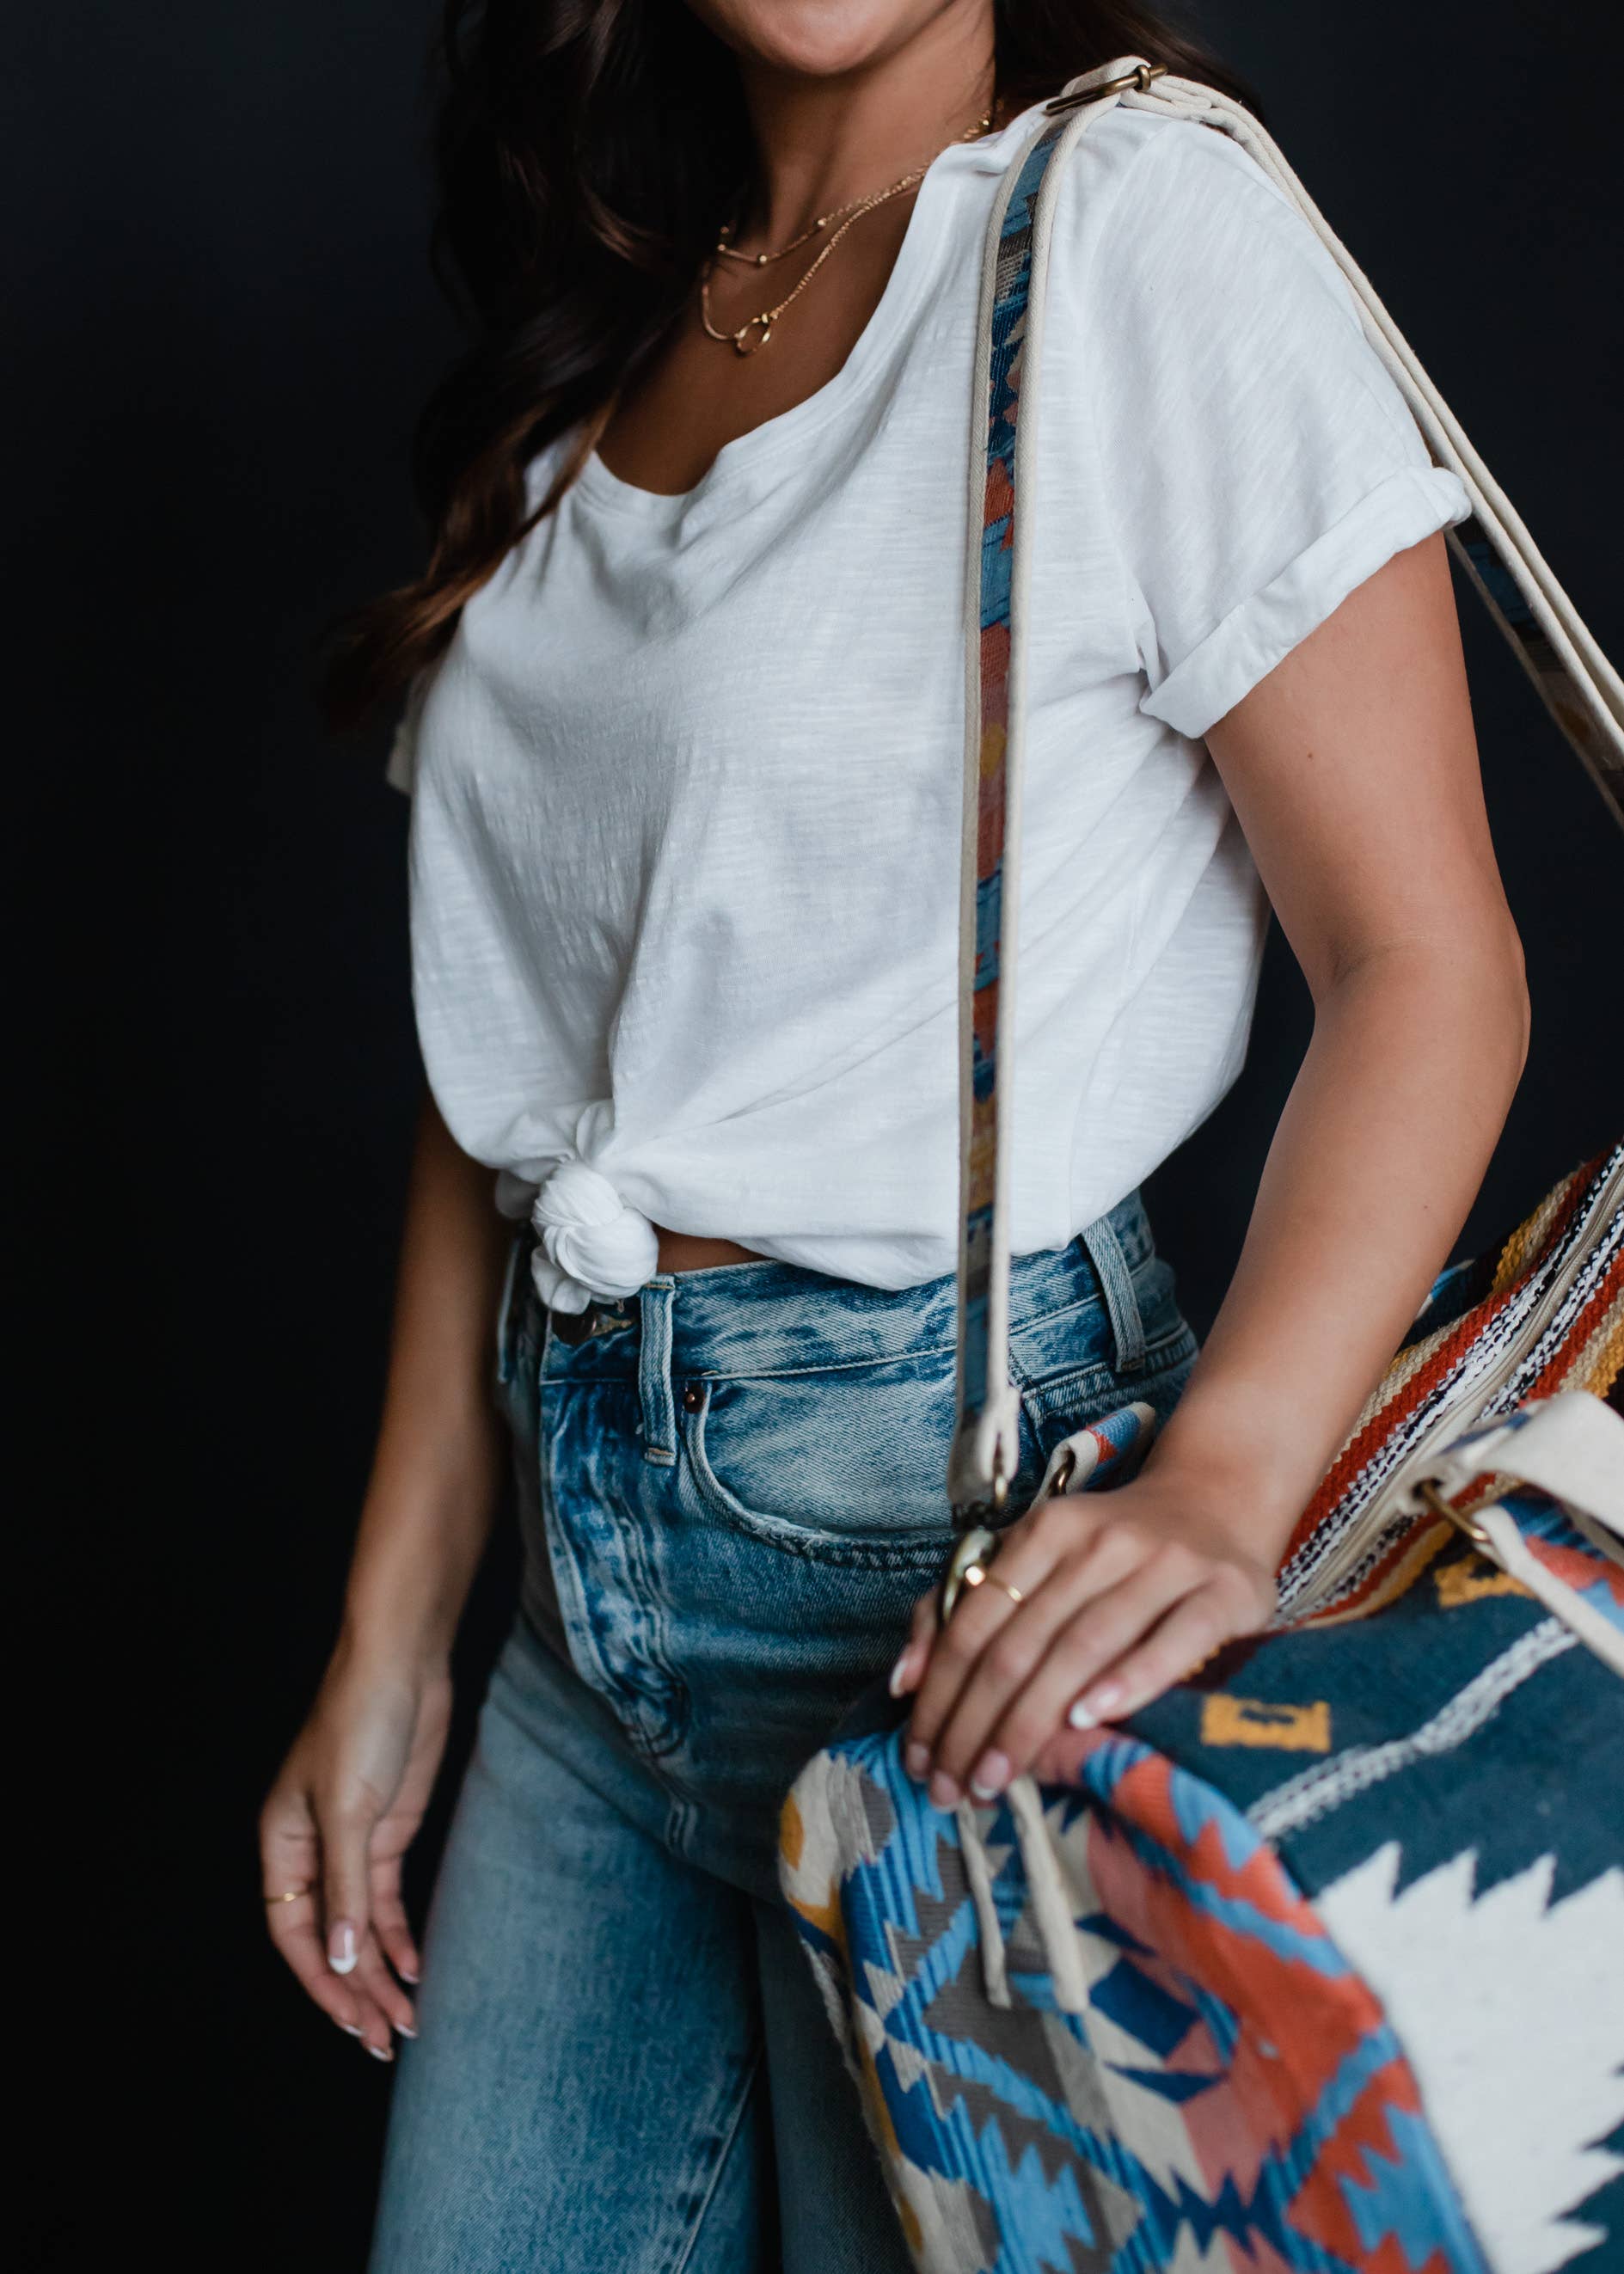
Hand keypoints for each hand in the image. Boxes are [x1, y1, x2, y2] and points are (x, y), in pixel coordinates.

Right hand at [259, 1641, 452, 2061]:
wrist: (404, 1665)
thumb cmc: (360, 1722)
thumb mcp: (349, 1809)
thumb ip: (345, 1887)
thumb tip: (337, 1958)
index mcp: (281, 1845)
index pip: (292, 1933)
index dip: (318, 1982)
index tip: (349, 2022)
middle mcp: (312, 1851)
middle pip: (328, 1938)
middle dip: (354, 1990)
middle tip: (383, 2041)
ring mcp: (353, 1843)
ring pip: (360, 1926)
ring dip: (380, 1972)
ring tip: (405, 2021)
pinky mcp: (389, 1832)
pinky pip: (387, 1901)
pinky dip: (400, 1936)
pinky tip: (415, 1969)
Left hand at [891, 1470, 1279, 1808]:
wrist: (1219, 1503)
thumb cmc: (1112, 1553)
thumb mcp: (1034, 1559)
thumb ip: (960, 1608)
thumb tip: (904, 1681)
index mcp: (1047, 1529)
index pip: (976, 1620)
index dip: (941, 1694)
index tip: (921, 1757)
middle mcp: (1102, 1541)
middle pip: (1021, 1642)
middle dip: (976, 1723)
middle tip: (954, 1788)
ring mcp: (1167, 1563)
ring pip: (1084, 1645)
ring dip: (1033, 1719)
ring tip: (999, 1778)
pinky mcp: (1225, 1591)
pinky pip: (1172, 1642)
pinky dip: (1128, 1681)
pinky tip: (1088, 1723)